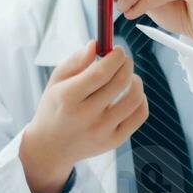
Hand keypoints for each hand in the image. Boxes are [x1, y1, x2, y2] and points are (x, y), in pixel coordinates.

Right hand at [20, 42, 147, 192]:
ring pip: (134, 98)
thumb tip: (96, 45)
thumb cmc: (55, 108)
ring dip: (136, 80)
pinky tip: (131, 94)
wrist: (51, 147)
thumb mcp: (56, 81)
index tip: (117, 50)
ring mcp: (102, 131)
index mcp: (68, 97)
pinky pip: (139, 115)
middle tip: (123, 59)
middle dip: (126, 64)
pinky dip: (141, 100)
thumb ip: (75, 60)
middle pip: (120, 82)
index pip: (101, 72)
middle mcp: (86, 116)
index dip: (115, 57)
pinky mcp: (114, 141)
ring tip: (128, 77)